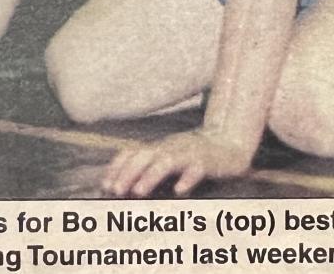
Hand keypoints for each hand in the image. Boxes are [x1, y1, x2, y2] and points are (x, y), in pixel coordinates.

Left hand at [102, 129, 252, 196]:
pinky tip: (179, 192)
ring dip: (151, 176)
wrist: (229, 142)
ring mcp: (189, 153)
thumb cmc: (194, 156)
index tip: (104, 186)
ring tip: (138, 191)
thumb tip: (122, 187)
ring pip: (167, 161)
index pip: (132, 153)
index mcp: (159, 147)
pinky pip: (197, 168)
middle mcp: (171, 147)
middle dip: (128, 173)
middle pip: (145, 156)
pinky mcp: (207, 161)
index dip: (117, 168)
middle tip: (115, 191)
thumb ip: (149, 168)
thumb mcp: (168, 157)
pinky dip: (187, 179)